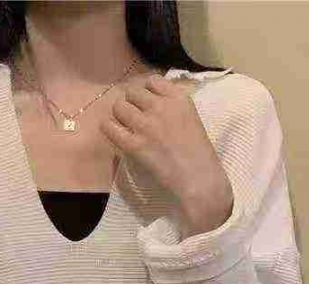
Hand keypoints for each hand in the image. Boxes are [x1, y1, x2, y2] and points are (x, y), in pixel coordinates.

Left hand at [99, 73, 233, 233]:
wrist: (198, 178)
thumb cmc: (198, 152)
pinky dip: (109, 128)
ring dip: (119, 115)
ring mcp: (146, 125)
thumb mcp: (190, 117)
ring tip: (125, 126)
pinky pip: (110, 126)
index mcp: (178, 97)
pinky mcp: (134, 145)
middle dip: (132, 103)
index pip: (152, 81)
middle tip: (135, 117)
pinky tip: (115, 133)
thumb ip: (173, 106)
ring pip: (119, 106)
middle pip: (132, 92)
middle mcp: (160, 106)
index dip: (146, 91)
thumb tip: (151, 101)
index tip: (147, 103)